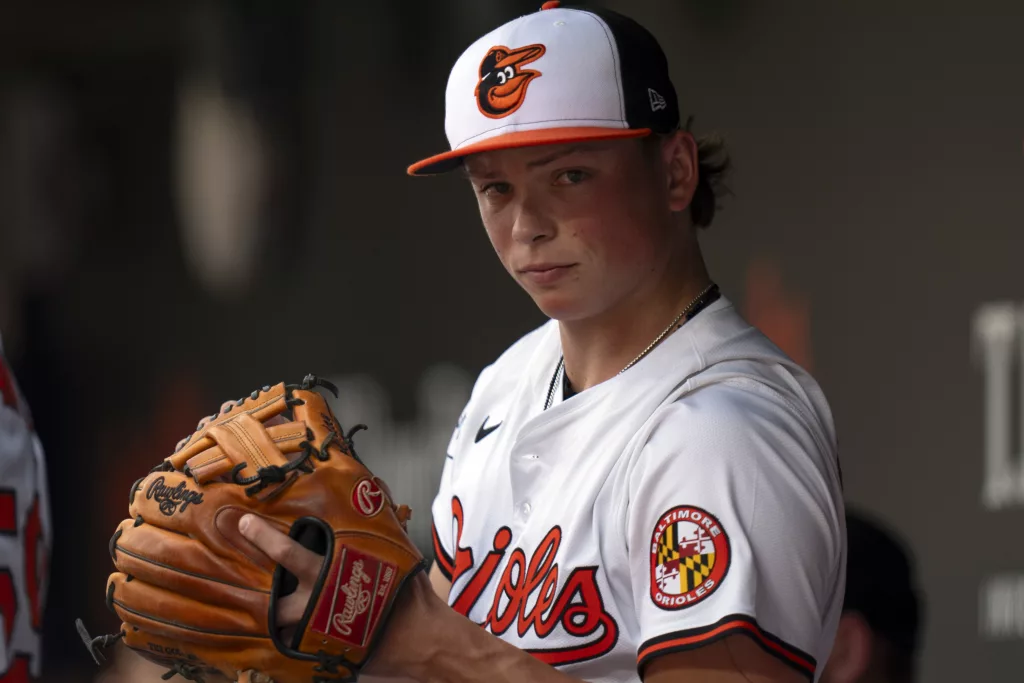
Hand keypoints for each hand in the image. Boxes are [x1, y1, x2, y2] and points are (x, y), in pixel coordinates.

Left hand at [238, 513, 439, 678]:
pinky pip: (294, 643)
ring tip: (262, 602)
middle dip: (255, 584)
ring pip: (279, 622)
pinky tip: (287, 627)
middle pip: (272, 596)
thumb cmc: (408, 589)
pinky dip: (289, 634)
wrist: (420, 637)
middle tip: (241, 571)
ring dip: (272, 612)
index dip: (263, 536)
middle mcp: (317, 602)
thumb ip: (380, 519)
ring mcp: (315, 630)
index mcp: (331, 572)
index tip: (245, 523)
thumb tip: (375, 488)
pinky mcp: (321, 650)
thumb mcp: (396, 547)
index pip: (288, 552)